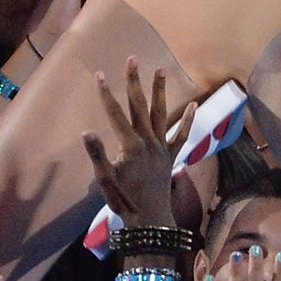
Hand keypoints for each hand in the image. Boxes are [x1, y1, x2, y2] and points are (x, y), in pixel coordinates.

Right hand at [81, 59, 194, 228]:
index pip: (115, 114)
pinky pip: (181, 135)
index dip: (106, 94)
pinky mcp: (171, 156)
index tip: (100, 74)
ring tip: (160, 69)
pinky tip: (194, 104)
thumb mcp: (106, 180)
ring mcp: (162, 148)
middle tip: (132, 59)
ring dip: (159, 90)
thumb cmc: (123, 201)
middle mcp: (148, 142)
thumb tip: (86, 131)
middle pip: (139, 105)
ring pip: (160, 113)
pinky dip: (188, 119)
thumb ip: (97, 155)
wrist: (150, 220)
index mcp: (130, 146)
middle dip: (134, 81)